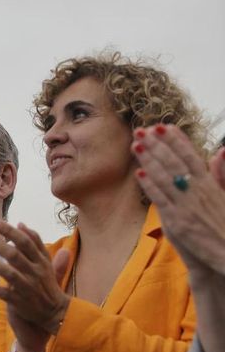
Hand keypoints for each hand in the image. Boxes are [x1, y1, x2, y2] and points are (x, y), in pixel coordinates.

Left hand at [0, 220, 70, 351]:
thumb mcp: (45, 261)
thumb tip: (21, 223)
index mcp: (40, 261)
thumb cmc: (46, 282)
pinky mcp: (19, 302)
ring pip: (9, 274)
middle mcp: (34, 273)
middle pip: (13, 256)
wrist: (56, 312)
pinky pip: (4, 294)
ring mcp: (26, 288)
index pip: (25, 242)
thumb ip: (35, 242)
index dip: (10, 232)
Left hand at [132, 124, 224, 276]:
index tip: (163, 126)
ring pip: (164, 177)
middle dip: (156, 144)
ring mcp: (187, 206)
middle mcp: (198, 192)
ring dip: (149, 159)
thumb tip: (221, 151)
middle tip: (141, 130)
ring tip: (135, 144)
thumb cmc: (224, 225)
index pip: (191, 156)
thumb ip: (220, 174)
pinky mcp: (177, 222)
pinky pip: (160, 199)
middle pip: (174, 162)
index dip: (176, 140)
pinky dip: (150, 184)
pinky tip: (139, 172)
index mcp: (210, 185)